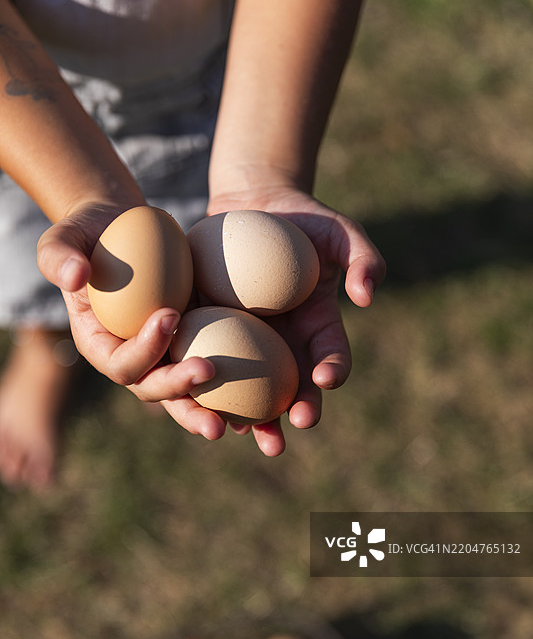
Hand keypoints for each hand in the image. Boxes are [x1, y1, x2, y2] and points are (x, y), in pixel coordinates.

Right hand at [36, 202, 223, 436]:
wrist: (121, 228)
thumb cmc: (87, 233)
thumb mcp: (64, 238)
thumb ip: (60, 257)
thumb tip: (75, 277)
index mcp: (100, 345)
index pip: (120, 363)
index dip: (143, 349)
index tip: (169, 315)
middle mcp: (132, 358)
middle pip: (153, 388)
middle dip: (179, 390)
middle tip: (209, 373)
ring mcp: (163, 355)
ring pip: (183, 393)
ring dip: (205, 409)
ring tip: (230, 424)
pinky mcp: (191, 341)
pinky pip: (209, 366)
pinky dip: (229, 385)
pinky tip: (256, 394)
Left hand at [194, 187, 385, 454]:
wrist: (252, 206)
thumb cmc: (303, 219)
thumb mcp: (339, 231)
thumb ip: (362, 257)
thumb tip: (367, 296)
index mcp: (317, 327)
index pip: (330, 355)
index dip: (331, 371)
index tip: (325, 380)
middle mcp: (284, 344)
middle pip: (291, 388)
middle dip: (291, 413)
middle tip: (288, 433)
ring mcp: (247, 341)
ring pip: (248, 388)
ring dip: (245, 415)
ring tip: (239, 433)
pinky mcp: (211, 330)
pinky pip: (208, 358)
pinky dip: (203, 382)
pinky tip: (194, 398)